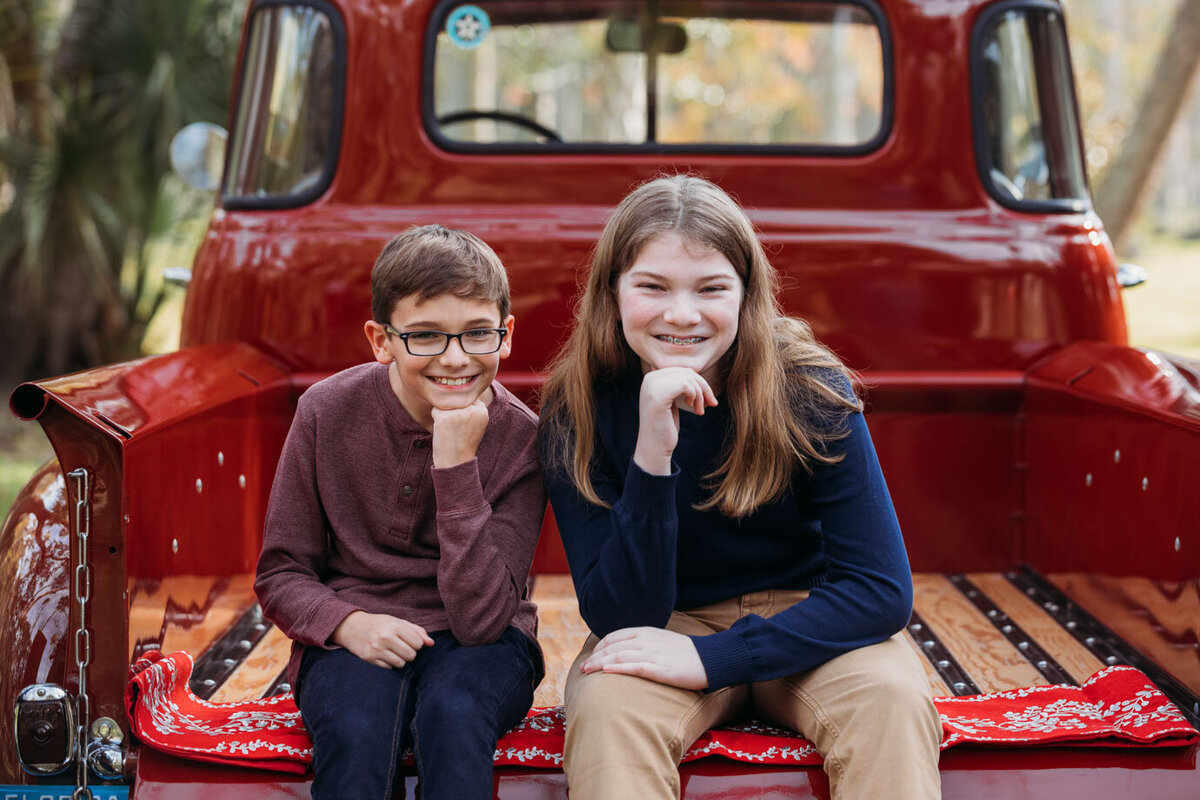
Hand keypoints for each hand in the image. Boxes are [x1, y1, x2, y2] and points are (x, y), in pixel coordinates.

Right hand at [331, 611, 433, 668]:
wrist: (351, 626)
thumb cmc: (379, 623)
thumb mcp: (397, 622)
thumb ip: (416, 631)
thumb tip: (431, 643)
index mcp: (394, 626)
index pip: (418, 643)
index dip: (417, 643)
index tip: (410, 641)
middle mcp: (385, 637)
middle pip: (411, 655)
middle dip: (410, 653)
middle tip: (402, 647)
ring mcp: (376, 649)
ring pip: (400, 664)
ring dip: (400, 660)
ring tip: (393, 651)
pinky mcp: (368, 658)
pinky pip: (388, 668)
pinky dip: (389, 663)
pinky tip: (384, 655)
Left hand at [431, 399, 489, 466]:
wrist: (456, 461)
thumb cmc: (464, 443)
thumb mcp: (476, 424)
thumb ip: (473, 409)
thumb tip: (463, 389)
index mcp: (482, 410)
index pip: (468, 398)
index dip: (462, 410)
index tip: (463, 424)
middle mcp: (472, 409)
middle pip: (456, 399)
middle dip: (453, 411)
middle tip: (456, 429)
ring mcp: (458, 413)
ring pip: (446, 404)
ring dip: (444, 414)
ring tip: (450, 430)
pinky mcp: (444, 417)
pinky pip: (436, 410)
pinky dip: (436, 419)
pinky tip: (443, 430)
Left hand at [580, 627, 708, 689]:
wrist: (709, 659)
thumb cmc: (685, 653)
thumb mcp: (662, 641)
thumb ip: (645, 642)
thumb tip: (628, 650)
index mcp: (646, 632)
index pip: (615, 636)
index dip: (600, 646)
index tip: (591, 656)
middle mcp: (646, 640)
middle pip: (613, 647)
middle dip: (595, 657)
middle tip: (583, 668)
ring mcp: (653, 654)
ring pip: (618, 657)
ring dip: (599, 663)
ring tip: (587, 671)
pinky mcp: (660, 669)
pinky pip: (634, 667)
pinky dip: (617, 669)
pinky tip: (605, 672)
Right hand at [633, 368, 717, 474]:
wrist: (654, 448)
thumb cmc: (665, 426)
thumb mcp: (671, 401)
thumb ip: (677, 386)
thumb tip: (695, 373)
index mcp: (651, 378)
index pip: (681, 370)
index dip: (698, 383)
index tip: (707, 399)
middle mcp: (649, 378)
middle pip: (687, 372)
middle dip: (703, 388)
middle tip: (710, 404)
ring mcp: (652, 386)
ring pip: (688, 378)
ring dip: (700, 394)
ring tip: (700, 410)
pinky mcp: (658, 396)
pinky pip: (686, 385)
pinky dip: (695, 396)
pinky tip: (693, 408)